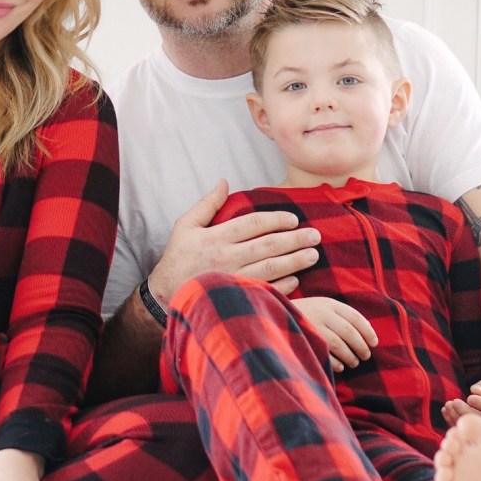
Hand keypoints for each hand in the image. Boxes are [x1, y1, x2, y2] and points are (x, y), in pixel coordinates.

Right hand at [150, 179, 320, 303]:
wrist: (166, 294)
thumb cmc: (177, 257)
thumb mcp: (185, 226)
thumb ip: (207, 204)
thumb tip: (224, 182)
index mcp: (216, 238)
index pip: (253, 224)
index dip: (276, 220)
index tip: (293, 219)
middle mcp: (227, 258)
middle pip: (268, 246)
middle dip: (294, 239)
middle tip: (314, 235)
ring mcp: (233, 280)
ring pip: (271, 269)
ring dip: (294, 261)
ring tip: (313, 255)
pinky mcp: (236, 298)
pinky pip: (264, 291)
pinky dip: (283, 286)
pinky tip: (296, 279)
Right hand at [289, 296, 376, 372]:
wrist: (269, 316)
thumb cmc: (298, 315)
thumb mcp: (316, 305)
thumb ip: (335, 313)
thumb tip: (362, 330)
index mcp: (328, 303)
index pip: (355, 317)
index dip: (368, 331)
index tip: (374, 342)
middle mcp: (322, 313)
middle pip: (350, 332)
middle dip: (361, 346)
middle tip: (366, 356)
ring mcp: (314, 327)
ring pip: (341, 345)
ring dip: (351, 356)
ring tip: (354, 362)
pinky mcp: (306, 340)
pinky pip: (327, 355)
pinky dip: (337, 363)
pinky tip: (341, 367)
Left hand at [442, 378, 480, 426]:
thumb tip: (475, 390)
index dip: (480, 403)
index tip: (470, 398)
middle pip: (480, 421)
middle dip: (464, 411)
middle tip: (453, 402)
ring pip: (470, 428)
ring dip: (456, 416)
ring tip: (447, 405)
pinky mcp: (474, 436)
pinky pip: (463, 430)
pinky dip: (452, 420)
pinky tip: (445, 410)